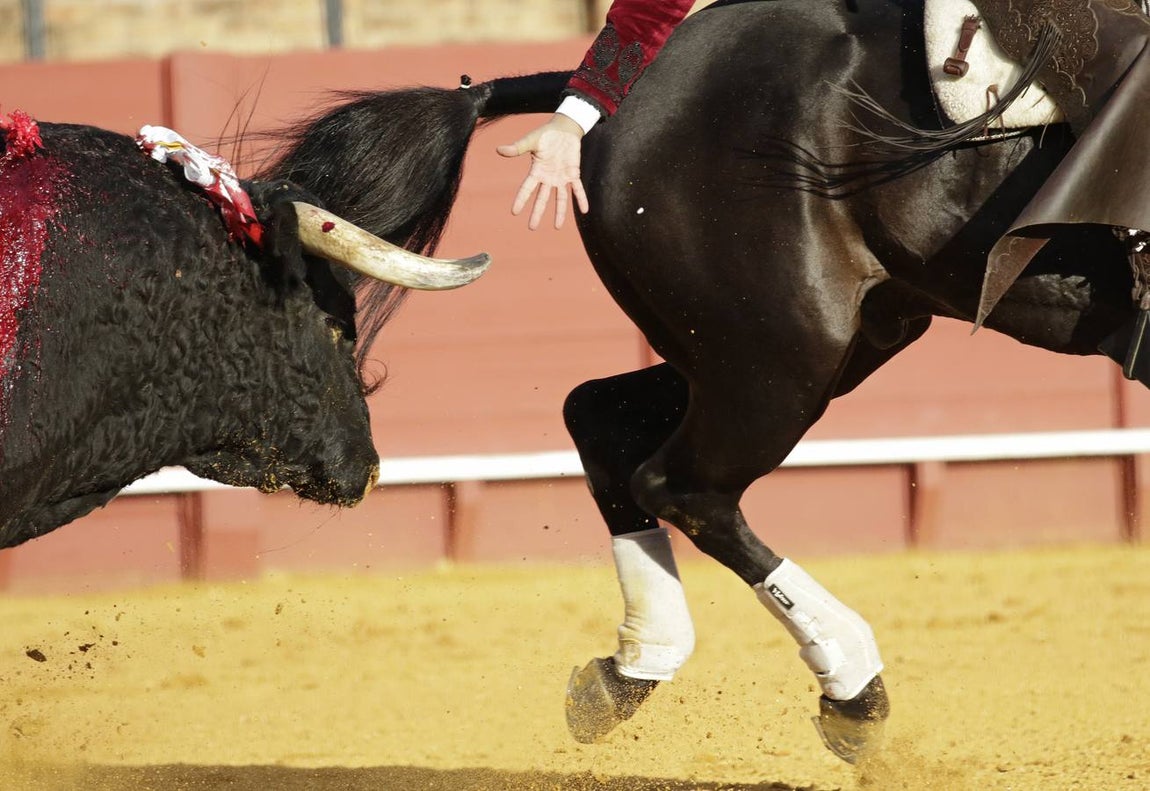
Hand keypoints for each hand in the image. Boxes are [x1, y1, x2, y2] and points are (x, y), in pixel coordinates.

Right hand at [497, 113, 589, 229]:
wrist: (563, 128)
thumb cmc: (545, 135)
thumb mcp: (530, 140)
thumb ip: (517, 147)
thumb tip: (499, 150)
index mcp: (536, 171)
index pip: (527, 188)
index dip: (521, 200)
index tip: (514, 212)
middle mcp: (548, 178)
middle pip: (542, 199)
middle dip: (537, 213)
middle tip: (532, 227)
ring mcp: (561, 177)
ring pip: (560, 198)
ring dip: (560, 212)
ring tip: (557, 227)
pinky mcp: (573, 173)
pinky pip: (578, 189)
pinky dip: (581, 199)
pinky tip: (584, 210)